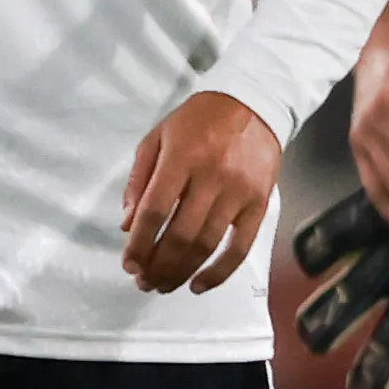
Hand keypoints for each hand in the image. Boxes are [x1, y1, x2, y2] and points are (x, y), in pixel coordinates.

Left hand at [122, 89, 282, 292]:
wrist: (254, 103)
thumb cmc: (198, 121)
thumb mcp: (157, 138)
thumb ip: (139, 180)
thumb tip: (128, 225)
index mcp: (181, 159)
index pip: (155, 211)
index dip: (139, 244)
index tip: (129, 265)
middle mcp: (212, 177)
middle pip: (181, 235)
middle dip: (158, 265)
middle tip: (144, 282)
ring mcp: (239, 192)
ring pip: (207, 244)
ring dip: (182, 272)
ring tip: (163, 285)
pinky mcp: (260, 203)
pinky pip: (240, 246)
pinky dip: (219, 271)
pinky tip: (199, 284)